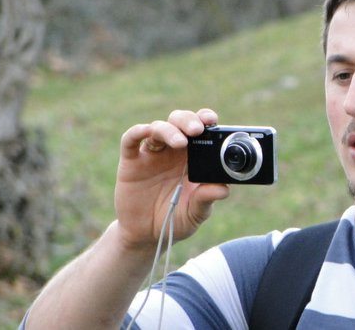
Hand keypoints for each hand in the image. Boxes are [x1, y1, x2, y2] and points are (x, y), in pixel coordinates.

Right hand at [113, 109, 229, 251]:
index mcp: (193, 156)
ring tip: (180, 142)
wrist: (147, 235)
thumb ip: (206, 199)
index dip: (205, 119)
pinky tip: (146, 131)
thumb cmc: (175, 219)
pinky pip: (131, 140)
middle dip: (189, 120)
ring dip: (169, 130)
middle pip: (179, 122)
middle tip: (197, 130)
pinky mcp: (131, 162)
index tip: (212, 120)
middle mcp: (172, 150)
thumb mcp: (195, 213)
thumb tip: (223, 189)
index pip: (200, 129)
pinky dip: (137, 132)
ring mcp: (151, 154)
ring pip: (158, 127)